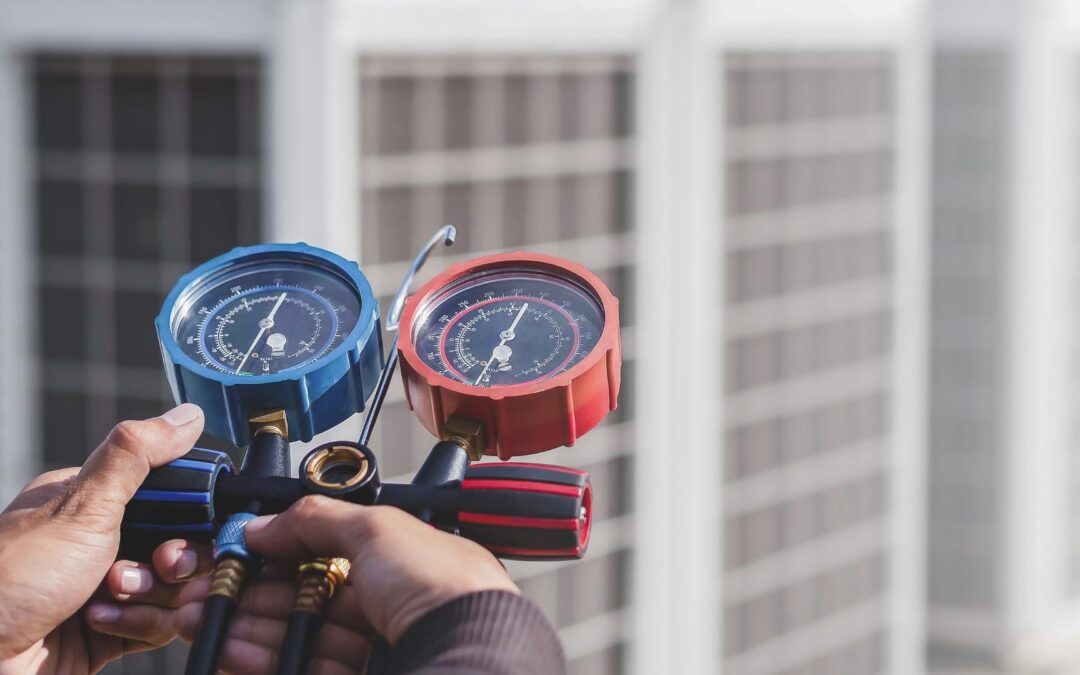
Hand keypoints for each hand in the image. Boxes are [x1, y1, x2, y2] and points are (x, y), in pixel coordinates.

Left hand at [0, 404, 211, 673]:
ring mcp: (108, 586)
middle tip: (155, 567)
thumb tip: (187, 415)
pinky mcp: (112, 629)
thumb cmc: (13, 579)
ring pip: (175, 587)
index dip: (192, 514)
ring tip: (111, 599)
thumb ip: (138, 456)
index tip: (187, 528)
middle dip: (173, 562)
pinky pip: (159, 624)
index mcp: (94, 500)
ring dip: (151, 597)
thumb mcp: (82, 505)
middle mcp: (103, 541)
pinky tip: (101, 624)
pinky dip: (139, 626)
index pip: (173, 497)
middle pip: (182, 544)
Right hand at [175, 497, 518, 673]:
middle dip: (252, 593)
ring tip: (201, 617)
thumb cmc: (446, 588)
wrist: (467, 653)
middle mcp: (393, 607)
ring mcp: (377, 649)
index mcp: (405, 563)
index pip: (330, 553)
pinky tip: (231, 648)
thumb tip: (269, 522)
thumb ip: (319, 519)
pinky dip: (263, 659)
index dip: (282, 551)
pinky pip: (302, 668)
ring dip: (246, 627)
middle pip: (308, 598)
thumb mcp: (378, 529)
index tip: (240, 552)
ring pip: (299, 637)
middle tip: (208, 589)